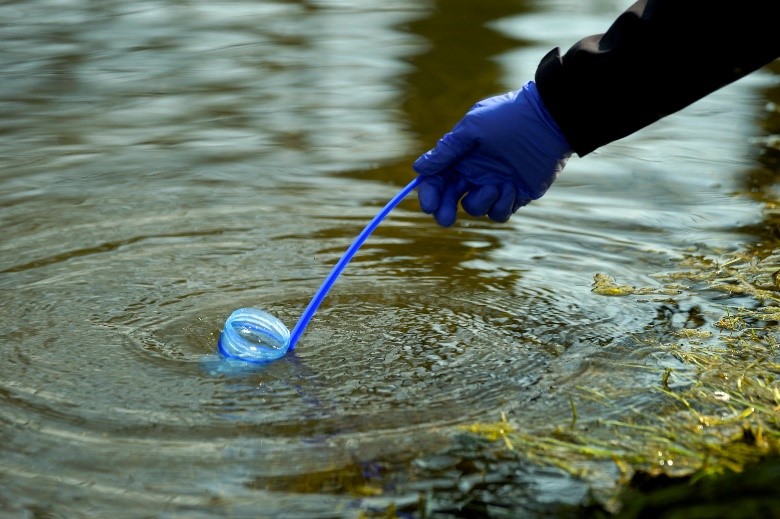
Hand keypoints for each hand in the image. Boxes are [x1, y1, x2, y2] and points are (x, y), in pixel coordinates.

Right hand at [412, 81, 571, 226]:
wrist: (550, 121)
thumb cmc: (509, 118)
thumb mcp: (473, 129)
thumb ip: (447, 150)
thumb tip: (419, 168)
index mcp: (461, 157)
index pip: (437, 180)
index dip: (429, 193)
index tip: (428, 205)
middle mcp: (475, 173)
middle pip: (450, 200)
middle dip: (445, 211)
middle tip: (445, 219)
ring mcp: (494, 186)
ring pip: (475, 209)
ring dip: (481, 201)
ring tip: (497, 185)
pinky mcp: (514, 196)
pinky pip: (499, 212)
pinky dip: (501, 204)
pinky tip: (511, 187)